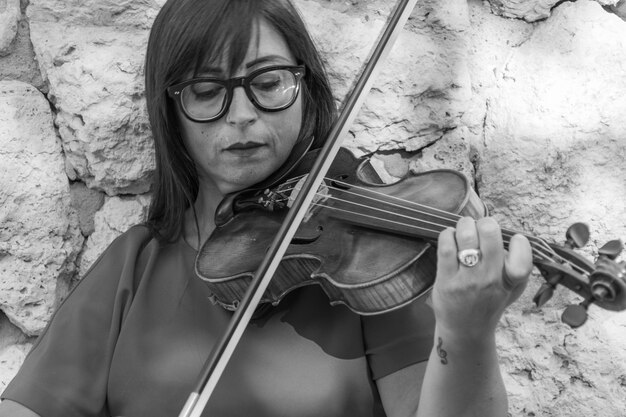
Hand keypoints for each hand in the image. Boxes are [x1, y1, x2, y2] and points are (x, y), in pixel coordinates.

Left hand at [431, 216, 532, 339]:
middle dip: (484, 222)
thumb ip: (518, 265)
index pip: (523, 252)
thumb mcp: (513, 289)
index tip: (512, 240)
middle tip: (479, 227)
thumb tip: (513, 236)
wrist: (466, 331)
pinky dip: (447, 234)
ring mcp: (468, 280)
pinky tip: (450, 237)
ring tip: (463, 230)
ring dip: (464, 225)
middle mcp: (490, 279)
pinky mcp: (447, 281)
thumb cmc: (489, 303)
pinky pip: (446, 246)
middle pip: (489, 233)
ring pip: (465, 235)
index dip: (519, 241)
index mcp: (511, 280)